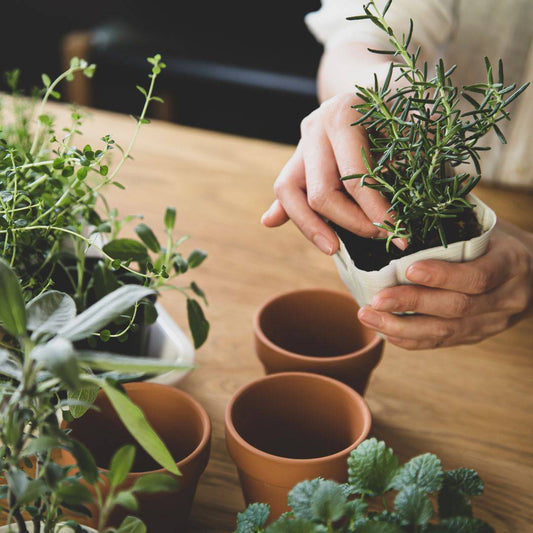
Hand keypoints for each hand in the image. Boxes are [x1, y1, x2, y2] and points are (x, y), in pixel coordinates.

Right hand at [261, 93, 404, 253]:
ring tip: (334, 249)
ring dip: (311, 226)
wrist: (374, 82)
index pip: (354, 178)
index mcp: (341, 115)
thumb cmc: (400, 104)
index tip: (399, 232)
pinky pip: (285, 187)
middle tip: (381, 237)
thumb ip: (410, 154)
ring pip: (290, 193)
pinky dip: (282, 208)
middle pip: (320, 194)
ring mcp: (301, 142)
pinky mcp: (297, 156)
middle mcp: (314, 127)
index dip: (376, 211)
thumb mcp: (413, 120)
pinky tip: (272, 222)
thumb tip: (401, 198)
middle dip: (352, 223)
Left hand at [357, 223, 532, 348]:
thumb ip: (454, 221)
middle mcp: (506, 298)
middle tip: (376, 299)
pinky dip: (411, 339)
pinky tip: (385, 331)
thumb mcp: (488, 226)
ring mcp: (492, 322)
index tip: (408, 270)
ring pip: (446, 332)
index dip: (442, 276)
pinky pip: (442, 343)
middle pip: (456, 307)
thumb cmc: (499, 242)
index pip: (478, 276)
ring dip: (402, 327)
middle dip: (412, 304)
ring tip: (368, 317)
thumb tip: (407, 197)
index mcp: (510, 264)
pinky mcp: (477, 336)